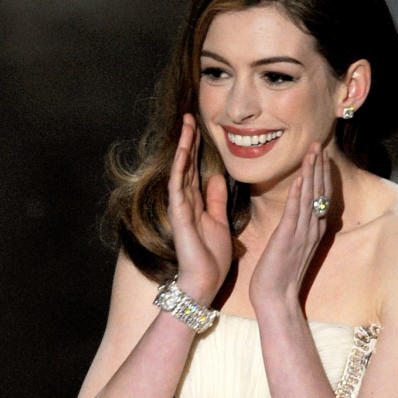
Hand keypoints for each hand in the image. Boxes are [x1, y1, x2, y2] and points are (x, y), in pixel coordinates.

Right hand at [167, 114, 231, 304]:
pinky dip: (180, 167)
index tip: (201, 127)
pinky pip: (178, 186)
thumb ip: (216, 199)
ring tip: (186, 124)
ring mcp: (180, 206)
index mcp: (197, 203)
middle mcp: (185, 201)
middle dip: (188, 140)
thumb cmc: (211, 257)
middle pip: (186, 164)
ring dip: (182, 147)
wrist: (204, 281)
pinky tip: (182, 151)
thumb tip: (217, 177)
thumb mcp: (219, 221)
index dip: (198, 148)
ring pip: (180, 169)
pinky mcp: (179, 214)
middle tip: (190, 116)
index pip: (195, 169)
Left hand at [249, 143, 330, 312]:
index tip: (320, 155)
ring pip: (310, 196)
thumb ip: (296, 231)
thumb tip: (296, 218)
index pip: (320, 197)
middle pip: (320, 191)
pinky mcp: (288, 237)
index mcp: (313, 231)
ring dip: (312, 172)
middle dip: (320, 166)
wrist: (276, 298)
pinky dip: (299, 192)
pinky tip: (300, 176)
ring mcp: (302, 233)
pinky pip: (295, 210)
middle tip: (319, 144)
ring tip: (314, 150)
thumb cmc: (278, 276)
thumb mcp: (291, 248)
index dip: (321, 175)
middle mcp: (312, 229)